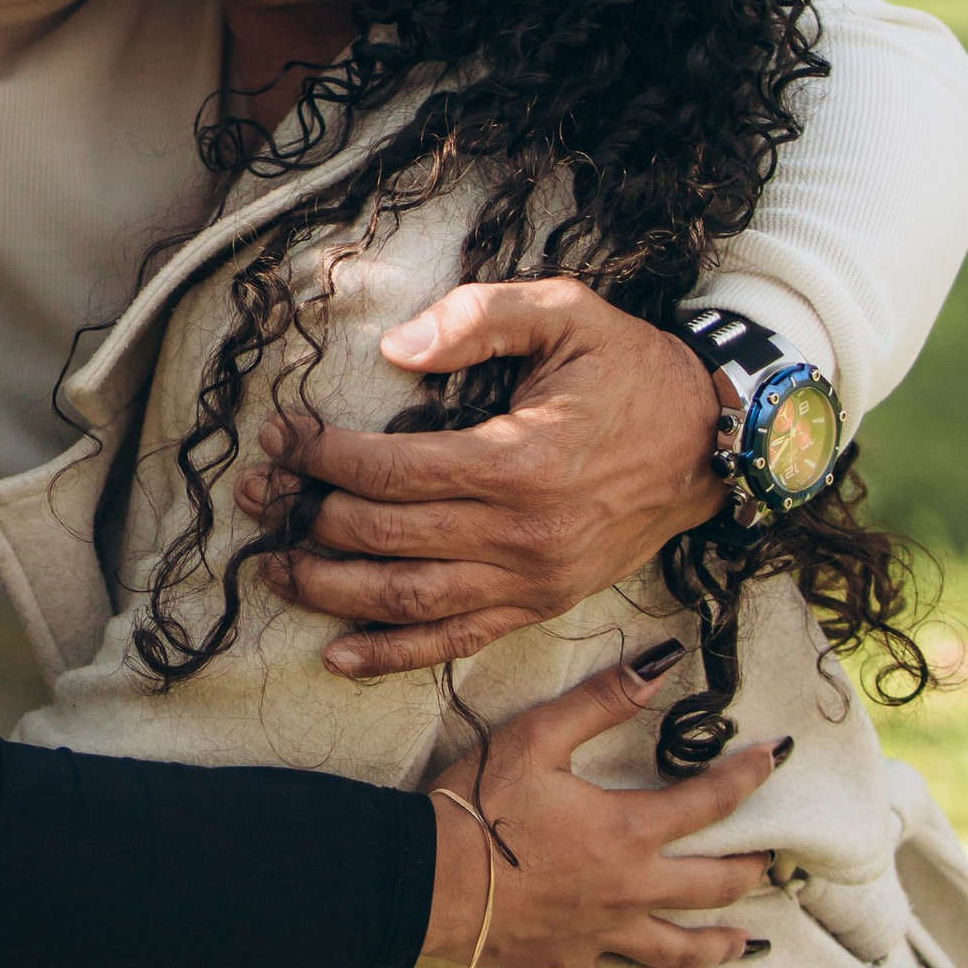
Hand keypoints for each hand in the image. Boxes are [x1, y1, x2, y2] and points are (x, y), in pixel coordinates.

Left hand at [245, 280, 724, 677]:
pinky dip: (393, 655)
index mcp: (522, 462)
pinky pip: (456, 642)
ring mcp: (532, 580)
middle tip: (255, 496)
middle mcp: (523, 534)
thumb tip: (396, 348)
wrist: (711, 442)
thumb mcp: (567, 312)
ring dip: (331, 589)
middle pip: (386, 537)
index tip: (280, 436)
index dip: (322, 456)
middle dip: (307, 517)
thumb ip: (479, 317)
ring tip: (273, 568)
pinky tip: (339, 655)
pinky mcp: (541, 605)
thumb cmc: (632, 370)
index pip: (392, 470)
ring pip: (409, 600)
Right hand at [419, 646, 775, 967]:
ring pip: (678, 950)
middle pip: (711, 886)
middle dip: (748, 870)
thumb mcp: (537, 738)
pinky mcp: (567, 966)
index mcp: (628, 831)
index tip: (778, 755)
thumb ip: (601, 702)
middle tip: (774, 863)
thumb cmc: (477, 803)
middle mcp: (629, 889)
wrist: (427, 876)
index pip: (708, 802)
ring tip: (749, 946)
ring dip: (718, 947)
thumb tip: (658, 666)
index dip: (748, 775)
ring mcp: (602, 935)